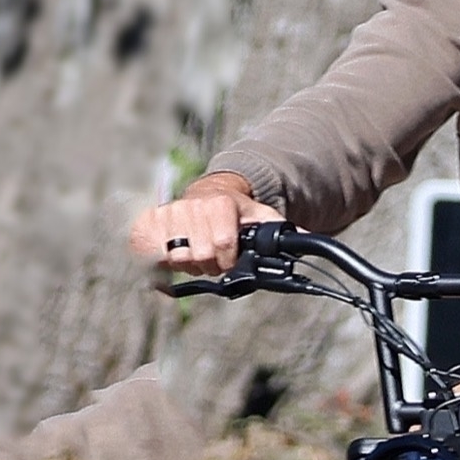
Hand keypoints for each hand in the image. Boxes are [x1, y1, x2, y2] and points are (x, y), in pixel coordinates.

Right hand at [130, 173, 276, 275]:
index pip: (222, 245)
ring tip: (196, 254)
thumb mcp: (263, 218)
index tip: (230, 259)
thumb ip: (285, 232)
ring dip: (187, 264)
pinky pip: (147, 253)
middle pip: (199, 256)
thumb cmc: (237, 213)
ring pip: (175, 258)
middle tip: (214, 258)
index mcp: (220, 204)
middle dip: (210, 264)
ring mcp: (166, 213)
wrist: (209, 195)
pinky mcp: (147, 223)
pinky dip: (158, 263)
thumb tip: (313, 244)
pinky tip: (169, 258)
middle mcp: (190, 205)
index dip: (228, 260)